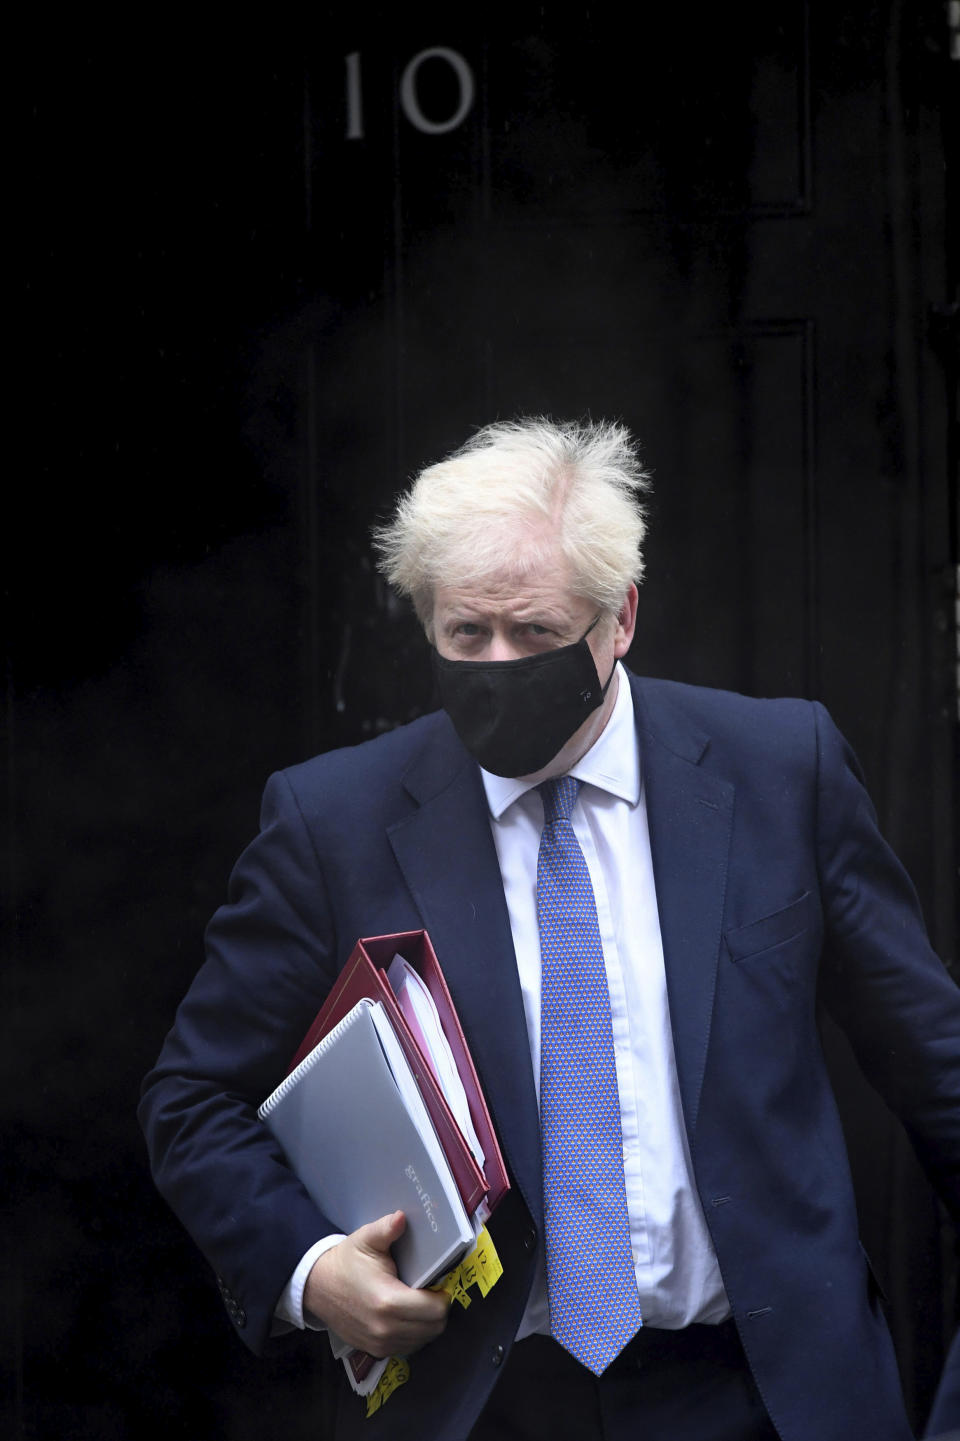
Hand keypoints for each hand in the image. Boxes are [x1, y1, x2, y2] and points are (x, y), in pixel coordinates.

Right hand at [303, 1210, 450, 1357]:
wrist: (317, 1287)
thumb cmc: (346, 1262)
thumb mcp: (365, 1239)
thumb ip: (386, 1229)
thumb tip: (401, 1217)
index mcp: (388, 1301)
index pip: (436, 1310)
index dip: (442, 1295)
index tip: (438, 1282)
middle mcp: (386, 1329)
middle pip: (434, 1327)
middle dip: (438, 1309)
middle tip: (431, 1291)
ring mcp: (380, 1344)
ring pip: (423, 1340)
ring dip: (427, 1323)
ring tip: (419, 1302)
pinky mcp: (375, 1351)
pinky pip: (408, 1347)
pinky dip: (414, 1334)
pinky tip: (407, 1315)